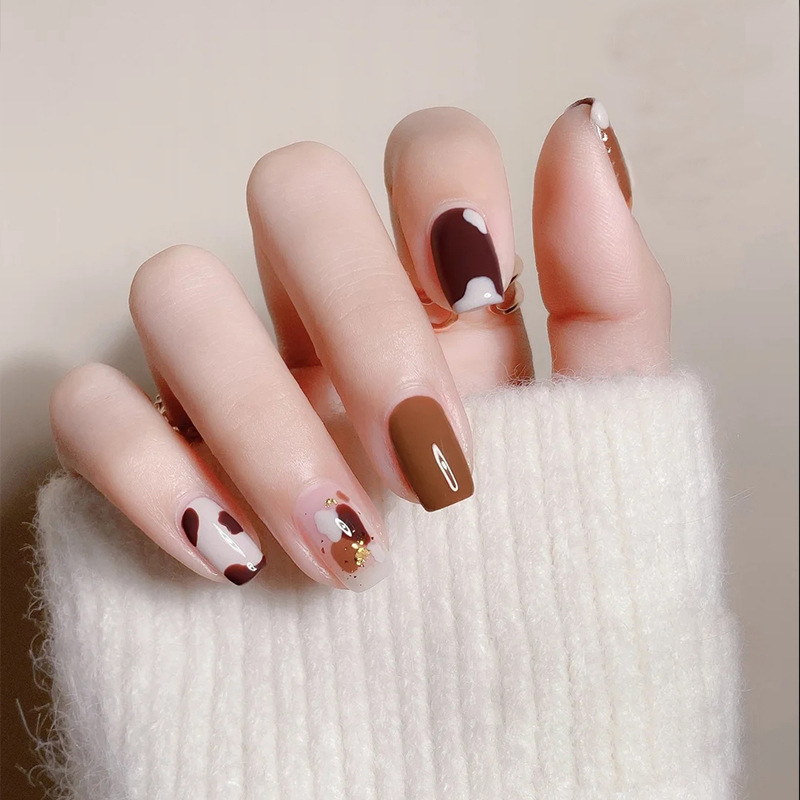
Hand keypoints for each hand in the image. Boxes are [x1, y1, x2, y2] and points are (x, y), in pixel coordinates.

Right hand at [49, 100, 670, 590]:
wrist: (472, 732)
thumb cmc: (544, 577)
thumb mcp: (607, 434)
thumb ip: (607, 286)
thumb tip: (582, 133)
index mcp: (435, 299)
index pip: (422, 150)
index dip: (444, 194)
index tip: (479, 303)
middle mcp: (323, 320)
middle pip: (292, 187)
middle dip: (361, 314)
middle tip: (424, 454)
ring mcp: (229, 384)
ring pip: (174, 286)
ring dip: (263, 417)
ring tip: (342, 547)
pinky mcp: (153, 463)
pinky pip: (88, 409)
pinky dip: (153, 476)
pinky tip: (233, 561)